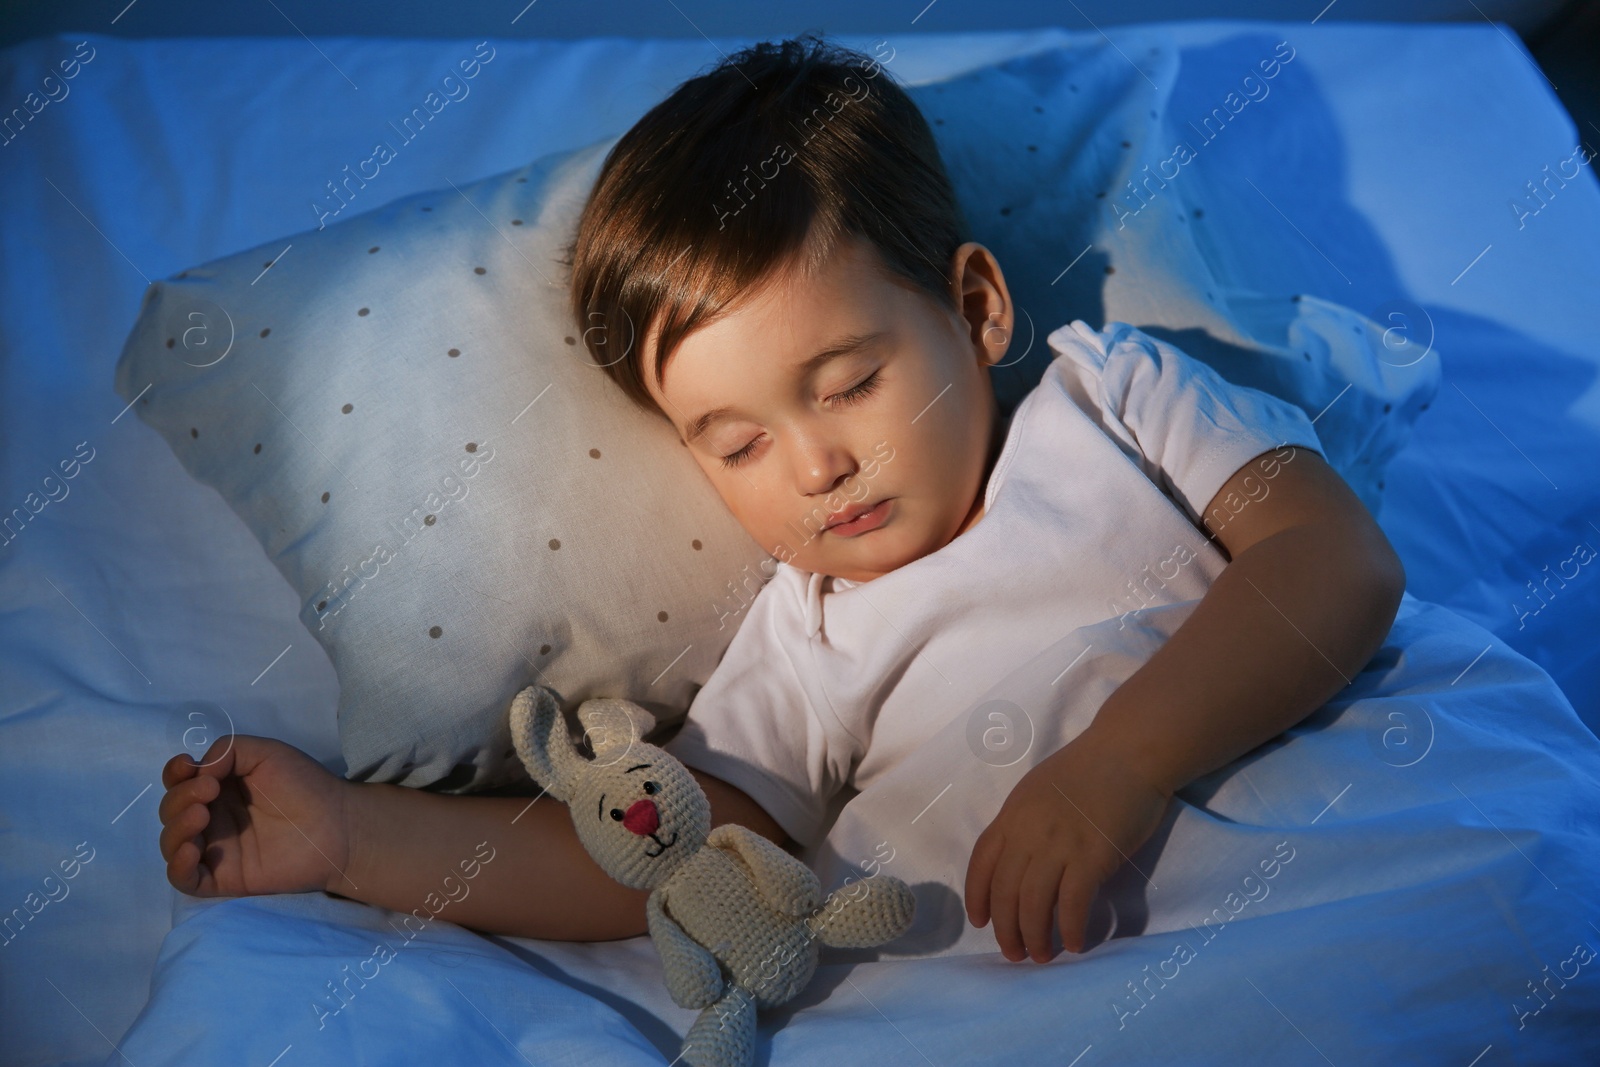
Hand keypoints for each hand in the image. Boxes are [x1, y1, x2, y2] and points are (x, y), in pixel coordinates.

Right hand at [159, 735, 354, 897]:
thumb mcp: (267, 753)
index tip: (187, 766)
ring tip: (201, 816)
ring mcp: (216, 849)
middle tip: (210, 791)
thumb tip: (199, 770)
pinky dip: (177, 866)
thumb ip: (228, 751)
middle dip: (180, 798)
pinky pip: (185, 879)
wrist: (338, 825)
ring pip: (172, 843)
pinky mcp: (223, 878)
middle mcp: (213, 818)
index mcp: (219, 788)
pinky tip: (191, 850)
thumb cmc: (305, 785)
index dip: (175, 774)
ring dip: (176, 828)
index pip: (179, 782)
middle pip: (171, 810)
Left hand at [964, 730, 1171, 961]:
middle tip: (1014, 954)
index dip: (976, 896)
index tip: (981, 922)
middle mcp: (1028, 832)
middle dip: (1006, 929)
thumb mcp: (1038, 790)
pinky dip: (1069, 929)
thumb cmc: (1088, 769)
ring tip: (1042, 956)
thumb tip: (1017, 859)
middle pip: (1005, 891)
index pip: (981, 862)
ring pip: (1033, 904)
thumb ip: (1023, 822)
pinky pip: (1072, 904)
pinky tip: (1075, 943)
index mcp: (1012, 814)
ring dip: (1035, 937)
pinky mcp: (1092, 856)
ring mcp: (1059, 844)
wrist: (1129, 752)